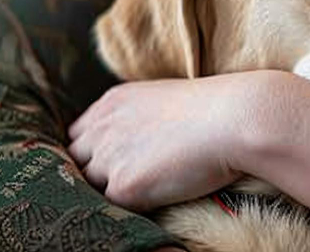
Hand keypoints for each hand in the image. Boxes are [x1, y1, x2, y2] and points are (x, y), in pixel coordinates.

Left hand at [68, 72, 282, 210]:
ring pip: (89, 186)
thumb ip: (139, 118)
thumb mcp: (164, 100)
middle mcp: (102, 128)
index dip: (91, 152)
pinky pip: (112, 208)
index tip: (108, 163)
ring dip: (108, 192)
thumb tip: (142, 144)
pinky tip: (152, 203)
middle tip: (119, 183)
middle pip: (74, 161)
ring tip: (140, 194)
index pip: (78, 135)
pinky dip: (128, 209)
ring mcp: (109, 158)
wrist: (235, 117)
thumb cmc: (215, 109)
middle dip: (91, 173)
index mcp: (111, 103)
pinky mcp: (124, 186)